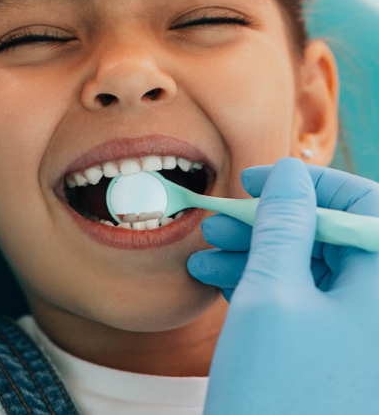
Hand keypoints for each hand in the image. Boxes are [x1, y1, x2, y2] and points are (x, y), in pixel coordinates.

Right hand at [188, 158, 378, 413]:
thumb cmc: (280, 397)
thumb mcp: (272, 296)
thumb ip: (284, 226)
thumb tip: (289, 175)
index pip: (361, 204)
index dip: (308, 183)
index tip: (259, 180)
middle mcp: (377, 307)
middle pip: (329, 236)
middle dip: (271, 222)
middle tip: (221, 219)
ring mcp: (358, 334)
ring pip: (309, 268)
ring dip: (256, 253)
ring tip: (206, 250)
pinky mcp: (333, 354)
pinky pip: (301, 301)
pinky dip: (259, 285)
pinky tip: (216, 279)